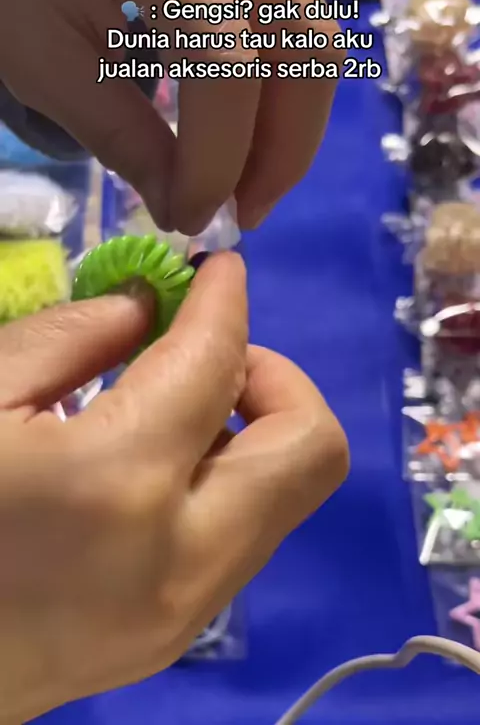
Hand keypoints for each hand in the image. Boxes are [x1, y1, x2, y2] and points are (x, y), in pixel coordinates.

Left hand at [0, 0, 340, 234]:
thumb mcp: (43, 56)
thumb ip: (119, 135)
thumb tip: (184, 207)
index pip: (226, 70)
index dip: (219, 162)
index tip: (191, 217)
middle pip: (305, 47)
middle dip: (287, 148)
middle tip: (247, 211)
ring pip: (310, 31)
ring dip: (291, 121)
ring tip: (247, 180)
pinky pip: (286, 14)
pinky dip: (276, 83)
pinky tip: (243, 126)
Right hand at [0, 253, 347, 721]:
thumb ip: (72, 336)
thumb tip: (149, 308)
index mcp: (116, 481)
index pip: (216, 363)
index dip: (226, 299)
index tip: (220, 268)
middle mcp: (182, 556)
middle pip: (312, 449)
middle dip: (276, 379)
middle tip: (206, 356)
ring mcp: (188, 612)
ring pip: (287, 498)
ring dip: (253, 433)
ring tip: (173, 412)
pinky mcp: (177, 637)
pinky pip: (243, 536)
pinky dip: (225, 483)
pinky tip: (154, 471)